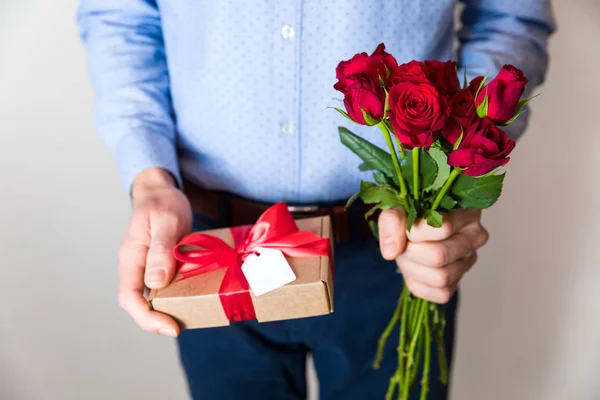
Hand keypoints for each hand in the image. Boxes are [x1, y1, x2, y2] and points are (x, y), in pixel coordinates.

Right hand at [118, 168, 191, 336]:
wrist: (161, 191)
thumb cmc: (162, 202)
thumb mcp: (166, 221)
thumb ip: (161, 249)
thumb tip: (156, 281)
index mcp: (131, 257)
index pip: (129, 297)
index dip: (147, 317)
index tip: (170, 327)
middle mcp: (135, 266)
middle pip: (138, 303)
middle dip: (156, 321)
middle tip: (181, 327)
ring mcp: (146, 267)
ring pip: (151, 298)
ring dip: (166, 311)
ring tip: (189, 317)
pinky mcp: (160, 265)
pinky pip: (164, 287)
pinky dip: (176, 297)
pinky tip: (193, 299)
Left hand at [378, 208, 488, 302]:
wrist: (412, 229)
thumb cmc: (411, 213)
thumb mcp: (399, 207)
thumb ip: (392, 221)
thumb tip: (391, 253)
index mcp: (467, 213)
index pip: (442, 228)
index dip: (414, 231)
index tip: (406, 228)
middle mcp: (474, 238)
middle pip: (439, 256)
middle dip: (410, 252)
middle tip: (404, 244)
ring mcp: (468, 262)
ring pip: (440, 278)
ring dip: (413, 268)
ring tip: (408, 254)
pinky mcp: (457, 282)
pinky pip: (439, 294)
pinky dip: (418, 283)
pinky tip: (414, 267)